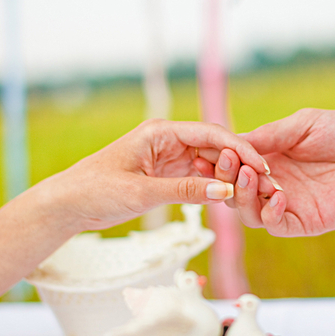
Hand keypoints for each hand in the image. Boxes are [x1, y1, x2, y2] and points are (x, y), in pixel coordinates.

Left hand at [46, 119, 268, 230]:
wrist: (69, 203)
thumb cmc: (96, 189)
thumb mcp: (142, 193)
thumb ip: (184, 191)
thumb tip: (225, 192)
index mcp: (161, 132)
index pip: (211, 135)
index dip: (240, 150)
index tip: (261, 167)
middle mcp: (168, 141)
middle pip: (215, 147)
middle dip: (240, 164)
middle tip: (265, 184)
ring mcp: (168, 157)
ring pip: (209, 163)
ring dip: (229, 177)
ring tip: (252, 193)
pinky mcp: (165, 175)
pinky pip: (197, 178)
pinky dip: (213, 187)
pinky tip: (229, 199)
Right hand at [226, 108, 334, 236]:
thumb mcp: (304, 124)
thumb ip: (270, 135)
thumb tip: (233, 141)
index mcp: (269, 157)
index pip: (232, 164)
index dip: (218, 159)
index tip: (208, 151)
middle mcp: (272, 182)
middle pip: (233, 190)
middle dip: (225, 177)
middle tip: (228, 164)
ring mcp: (287, 204)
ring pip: (248, 212)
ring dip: (242, 196)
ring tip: (250, 178)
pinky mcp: (304, 221)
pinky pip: (276, 226)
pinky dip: (269, 214)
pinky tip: (276, 196)